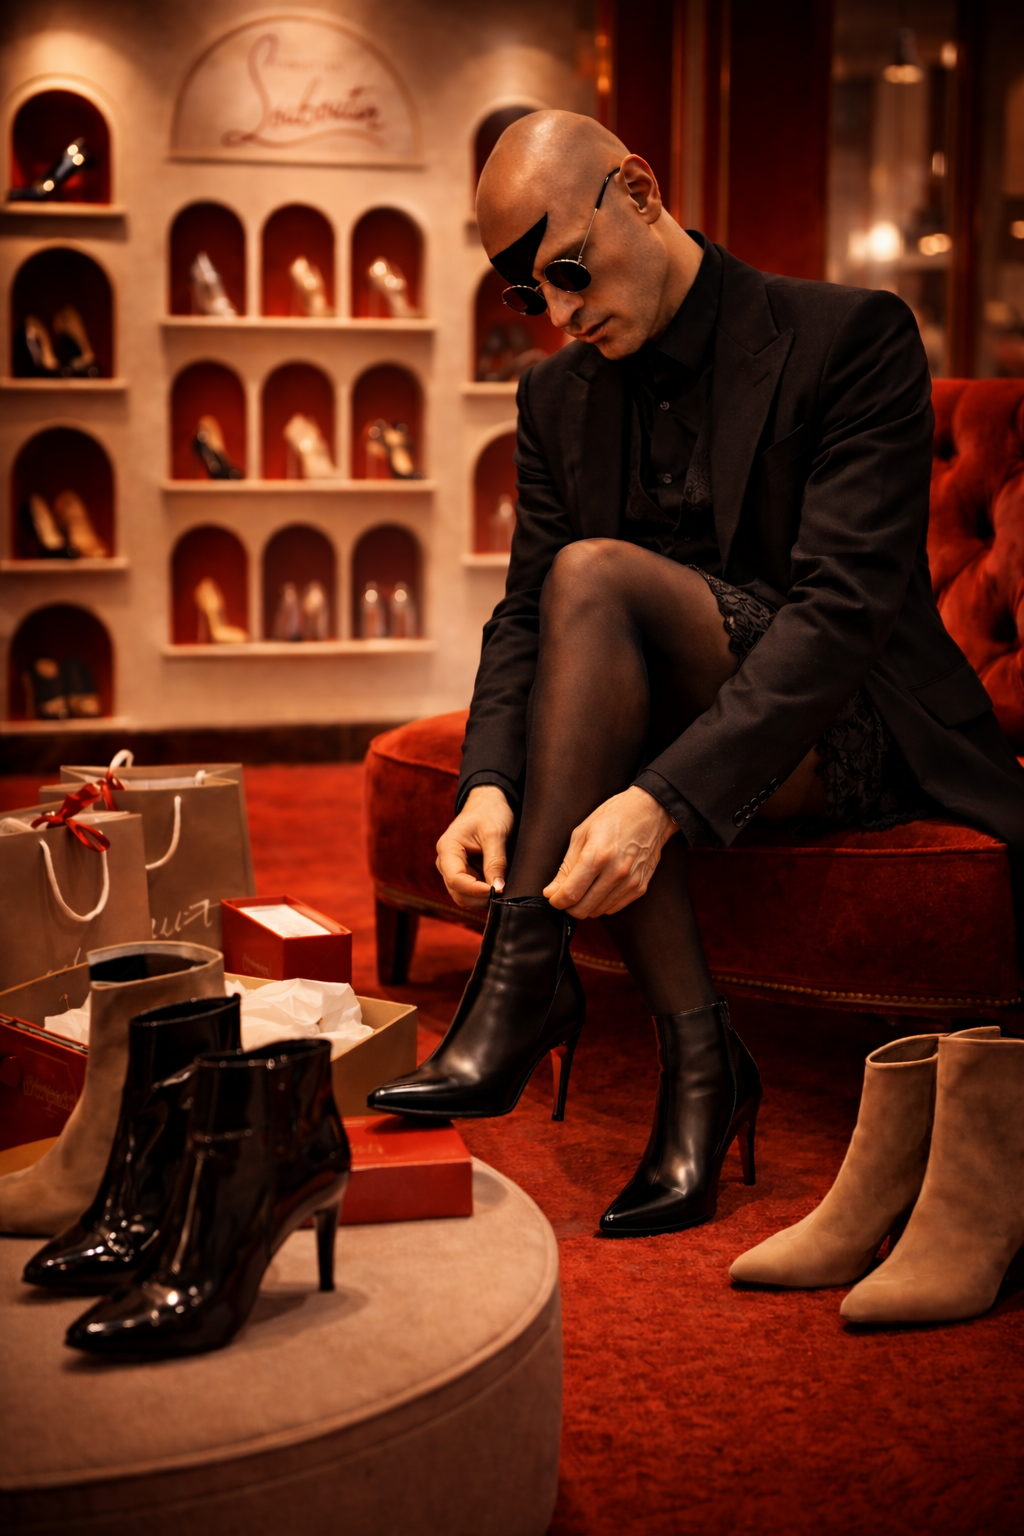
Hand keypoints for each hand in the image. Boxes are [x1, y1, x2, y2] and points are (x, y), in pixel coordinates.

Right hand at [436, 785, 514, 910]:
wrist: (488, 803)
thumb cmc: (489, 812)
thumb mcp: (495, 833)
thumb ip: (495, 861)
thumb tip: (498, 888)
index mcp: (447, 848)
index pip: (455, 878)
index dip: (474, 889)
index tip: (496, 890)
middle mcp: (445, 862)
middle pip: (457, 892)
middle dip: (479, 897)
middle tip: (502, 893)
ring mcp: (454, 869)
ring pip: (463, 896)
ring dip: (482, 898)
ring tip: (502, 890)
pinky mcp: (464, 873)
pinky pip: (471, 892)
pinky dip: (483, 894)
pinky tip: (497, 887)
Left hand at [543, 786, 677, 917]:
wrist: (650, 811)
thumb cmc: (614, 817)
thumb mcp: (582, 834)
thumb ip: (566, 867)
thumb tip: (552, 891)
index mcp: (597, 855)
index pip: (571, 893)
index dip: (557, 900)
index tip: (553, 897)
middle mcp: (616, 871)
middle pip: (583, 908)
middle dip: (569, 906)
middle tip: (566, 894)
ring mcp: (630, 881)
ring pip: (598, 911)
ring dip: (586, 905)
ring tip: (584, 888)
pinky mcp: (640, 887)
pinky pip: (614, 908)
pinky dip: (603, 903)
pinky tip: (600, 888)